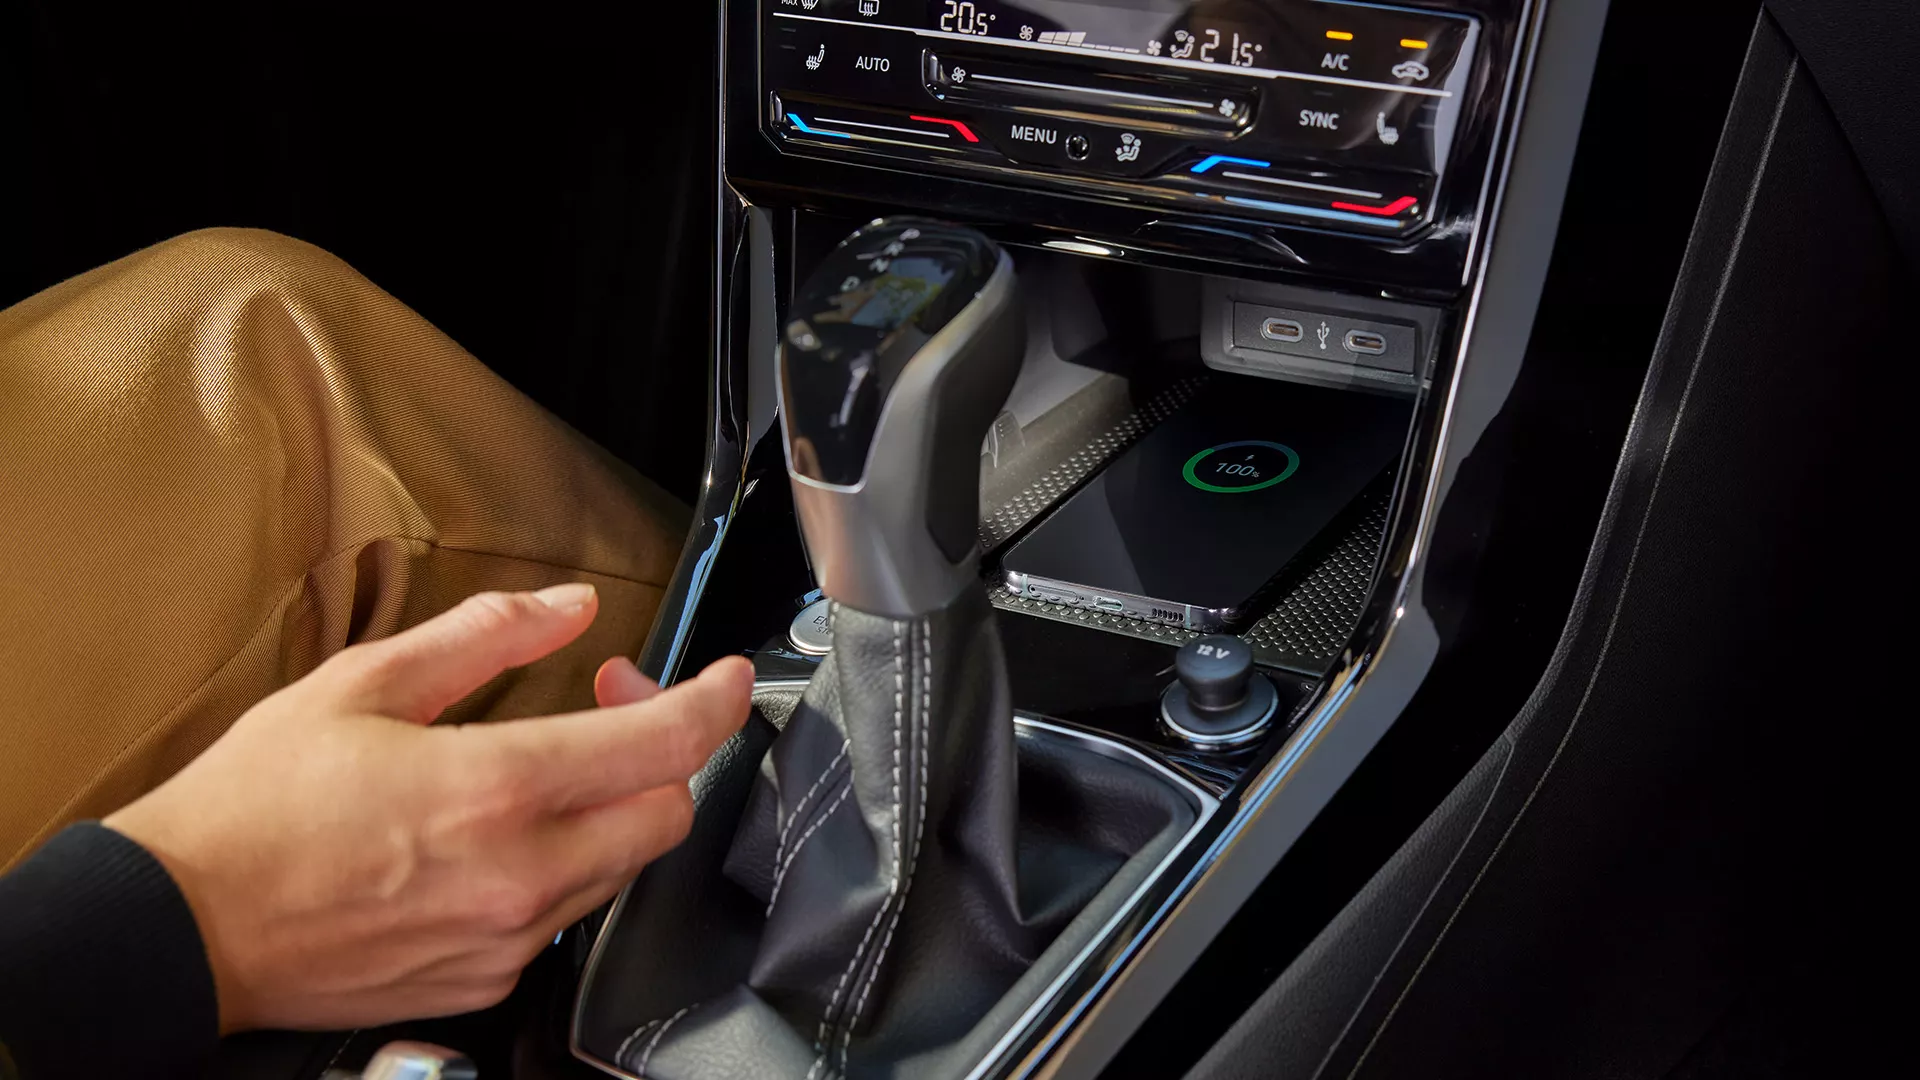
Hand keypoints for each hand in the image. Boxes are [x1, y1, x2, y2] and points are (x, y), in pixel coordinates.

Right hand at [104, 583, 752, 1033]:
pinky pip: (565, 920)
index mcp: (497, 789)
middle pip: (667, 815)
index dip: (717, 702)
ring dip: (613, 811)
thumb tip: (566, 608)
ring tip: (548, 770)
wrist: (180, 930)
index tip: (728, 678)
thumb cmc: (256, 808)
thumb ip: (485, 636)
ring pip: (623, 870)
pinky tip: (505, 838)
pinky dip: (563, 869)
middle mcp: (520, 875)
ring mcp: (507, 938)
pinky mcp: (486, 982)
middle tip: (607, 711)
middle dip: (661, 754)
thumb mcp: (364, 683)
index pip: (666, 746)